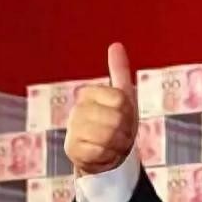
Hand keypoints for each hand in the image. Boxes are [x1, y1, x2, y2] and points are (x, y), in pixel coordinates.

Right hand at [64, 43, 138, 174]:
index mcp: (89, 93)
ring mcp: (73, 130)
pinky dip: (108, 156)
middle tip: (120, 133)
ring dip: (118, 145)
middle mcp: (78, 109)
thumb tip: (116, 45)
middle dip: (125, 130)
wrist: (106, 154)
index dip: (129, 111)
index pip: (120, 99)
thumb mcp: (123, 96)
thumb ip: (119, 71)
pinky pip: (100, 152)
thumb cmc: (117, 123)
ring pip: (108, 136)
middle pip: (116, 118)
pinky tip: (104, 154)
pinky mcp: (72, 150)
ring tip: (113, 144)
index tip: (124, 115)